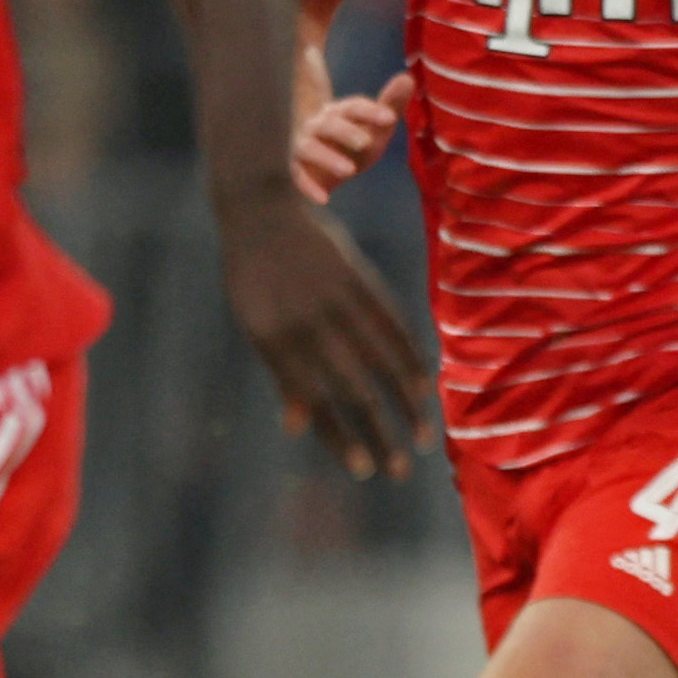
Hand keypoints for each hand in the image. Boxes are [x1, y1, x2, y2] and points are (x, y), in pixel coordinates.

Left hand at [222, 191, 430, 477]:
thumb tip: (297, 429)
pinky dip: (410, 356)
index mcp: (276, 342)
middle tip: (399, 471)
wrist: (259, 207)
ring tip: (425, 437)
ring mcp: (336, 300)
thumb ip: (282, 375)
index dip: (339, 437)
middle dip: (379, 434)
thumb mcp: (255, 325)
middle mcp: (308, 324)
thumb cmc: (252, 276)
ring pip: (379, 362)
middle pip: (353, 391)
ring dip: (405, 405)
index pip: (315, 401)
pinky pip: (391, 324)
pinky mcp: (357, 278)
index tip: (362, 469)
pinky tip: (424, 386)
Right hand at [292, 68, 410, 202]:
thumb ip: (391, 103)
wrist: (330, 164)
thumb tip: (407, 77)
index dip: (370, 111)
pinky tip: (323, 199)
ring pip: (311, 148)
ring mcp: (306, 145)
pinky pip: (300, 176)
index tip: (390, 118)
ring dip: (327, 158)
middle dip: (346, 132)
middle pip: (330, 124)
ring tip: (349, 171)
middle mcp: (320, 124)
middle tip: (366, 142)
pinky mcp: (299, 167)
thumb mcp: (378, 126)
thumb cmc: (356, 140)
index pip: (354, 107)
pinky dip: (309, 187)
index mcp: (341, 110)